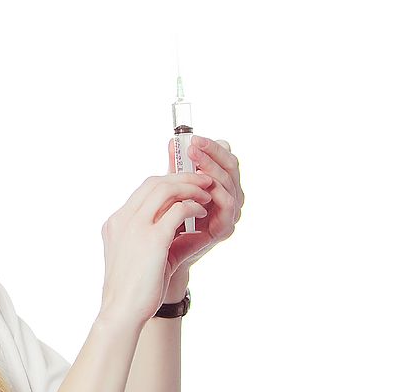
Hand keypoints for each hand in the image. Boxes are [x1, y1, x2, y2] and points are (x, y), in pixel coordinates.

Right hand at [100, 171, 212, 329]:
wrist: (121, 312)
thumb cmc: (133, 289)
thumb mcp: (140, 256)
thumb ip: (158, 236)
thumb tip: (189, 227)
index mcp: (116, 222)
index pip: (144, 189)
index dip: (169, 182)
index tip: (188, 186)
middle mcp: (123, 219)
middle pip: (154, 182)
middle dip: (183, 178)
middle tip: (204, 181)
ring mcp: (136, 227)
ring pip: (166, 189)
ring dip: (190, 188)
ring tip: (207, 195)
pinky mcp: (152, 239)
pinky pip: (178, 210)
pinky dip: (193, 207)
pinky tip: (203, 214)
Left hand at [165, 135, 243, 273]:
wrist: (161, 253)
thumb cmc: (167, 219)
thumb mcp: (173, 187)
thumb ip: (177, 167)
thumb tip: (173, 142)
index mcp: (219, 183)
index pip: (224, 158)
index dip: (211, 146)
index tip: (192, 138)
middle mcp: (229, 195)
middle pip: (231, 166)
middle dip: (211, 153)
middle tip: (193, 145)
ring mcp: (230, 212)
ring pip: (229, 182)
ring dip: (212, 168)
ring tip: (194, 159)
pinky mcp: (225, 227)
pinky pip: (227, 204)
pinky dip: (216, 191)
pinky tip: (202, 183)